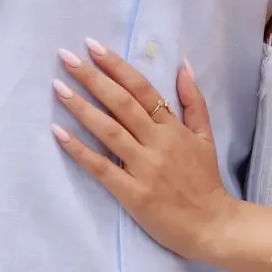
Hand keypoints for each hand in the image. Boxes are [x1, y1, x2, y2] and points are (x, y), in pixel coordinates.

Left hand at [54, 41, 237, 265]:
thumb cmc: (205, 180)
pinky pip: (101, 167)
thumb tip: (183, 66)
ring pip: (109, 130)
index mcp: (173, 127)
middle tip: (67, 57)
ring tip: (58, 87)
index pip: (142, 89)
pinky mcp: (132, 192)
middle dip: (93, 78)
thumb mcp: (205, 136)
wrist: (212, 225)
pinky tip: (59, 133)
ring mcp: (144, 167)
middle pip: (122, 103)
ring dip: (82, 107)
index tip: (93, 46)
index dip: (117, 66)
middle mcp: (157, 142)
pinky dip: (79, 150)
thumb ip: (194, 101)